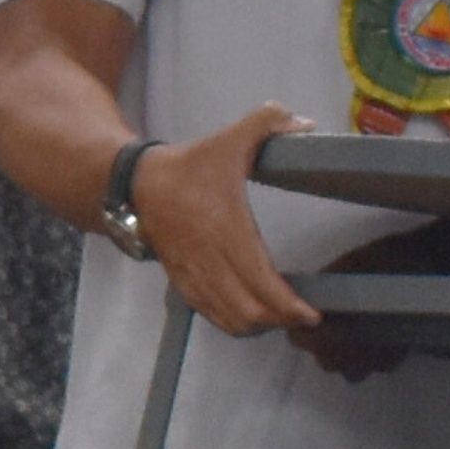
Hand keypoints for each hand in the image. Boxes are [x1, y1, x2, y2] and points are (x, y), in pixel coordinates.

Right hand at [128, 109, 302, 341]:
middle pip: (248, 312)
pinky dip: (233, 323)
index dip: (289, 307)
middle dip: (279, 321)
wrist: (138, 187)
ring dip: (257, 326)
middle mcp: (211, 260)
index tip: (311, 313)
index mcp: (227, 230)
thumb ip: (267, 123)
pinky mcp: (183, 282)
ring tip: (280, 317)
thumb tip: (306, 122)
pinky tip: (250, 316)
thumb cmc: (190, 167)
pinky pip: (210, 314)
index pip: (262, 283)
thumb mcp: (228, 139)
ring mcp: (195, 275)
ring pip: (229, 319)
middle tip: (304, 316)